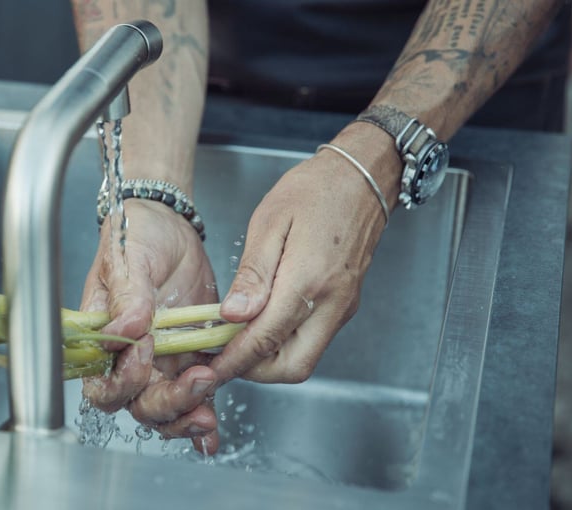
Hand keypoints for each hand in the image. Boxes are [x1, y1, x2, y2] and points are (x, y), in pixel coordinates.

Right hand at [80, 198, 221, 452]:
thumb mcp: (127, 259)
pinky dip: (204, 416)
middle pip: (139, 404)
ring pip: (168, 409)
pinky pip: (197, 395)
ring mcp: (162, 362)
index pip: (102, 383)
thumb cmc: (135, 237)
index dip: (122, 380)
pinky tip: (213, 433)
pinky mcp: (191, 357)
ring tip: (209, 416)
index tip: (145, 350)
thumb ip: (127, 297)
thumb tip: (123, 332)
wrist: (169, 226)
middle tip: (197, 382)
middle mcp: (130, 359)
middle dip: (168, 403)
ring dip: (187, 416)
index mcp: (103, 339)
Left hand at [212, 124, 397, 383]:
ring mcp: (342, 308)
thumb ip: (253, 274)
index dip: (234, 360)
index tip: (209, 368)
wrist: (362, 177)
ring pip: (304, 359)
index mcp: (309, 281)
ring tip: (237, 340)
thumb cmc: (314, 190)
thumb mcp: (270, 223)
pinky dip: (284, 345)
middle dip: (254, 370)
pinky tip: (261, 325)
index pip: (266, 339)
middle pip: (292, 367)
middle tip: (222, 354)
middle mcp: (332, 303)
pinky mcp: (344, 306)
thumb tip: (233, 315)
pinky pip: (313, 341)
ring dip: (268, 361)